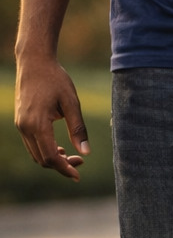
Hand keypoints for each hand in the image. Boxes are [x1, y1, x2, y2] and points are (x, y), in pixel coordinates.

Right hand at [14, 55, 90, 180]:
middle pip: (42, 159)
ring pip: (35, 154)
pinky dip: (45, 150)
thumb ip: (78, 128)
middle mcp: (25, 127)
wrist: (34, 62)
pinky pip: (32, 144)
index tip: (78, 175)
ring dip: (53, 159)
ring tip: (72, 155)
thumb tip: (86, 153)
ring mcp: (20, 125)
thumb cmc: (55, 79)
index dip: (65, 169)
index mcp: (38, 124)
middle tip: (80, 162)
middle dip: (61, 165)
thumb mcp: (72, 102)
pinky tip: (60, 147)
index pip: (51, 157)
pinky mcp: (20, 122)